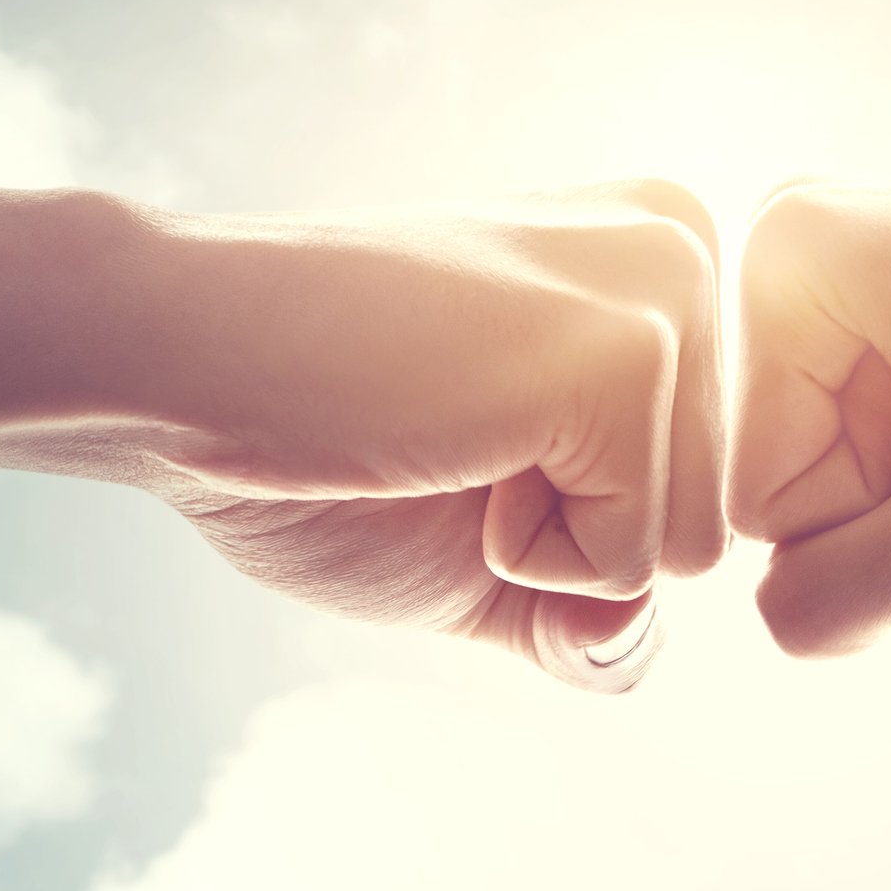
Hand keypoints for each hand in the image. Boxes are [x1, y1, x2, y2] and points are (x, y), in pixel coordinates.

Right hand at [143, 181, 726, 691]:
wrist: (180, 367)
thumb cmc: (315, 445)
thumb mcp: (488, 540)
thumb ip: (591, 604)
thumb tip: (631, 649)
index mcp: (662, 255)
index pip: (700, 483)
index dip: (571, 516)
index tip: (462, 423)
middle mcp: (687, 242)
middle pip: (711, 521)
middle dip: (568, 534)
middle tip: (447, 434)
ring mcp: (666, 289)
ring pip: (689, 548)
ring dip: (547, 547)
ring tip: (447, 435)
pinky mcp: (630, 350)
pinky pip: (635, 561)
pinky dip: (525, 554)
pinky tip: (442, 446)